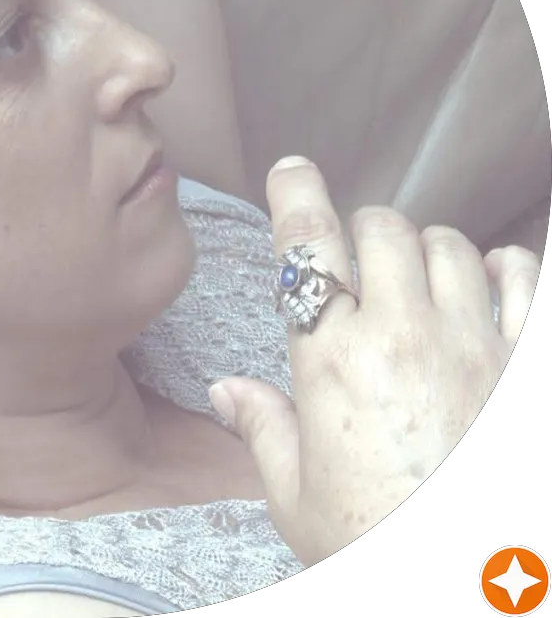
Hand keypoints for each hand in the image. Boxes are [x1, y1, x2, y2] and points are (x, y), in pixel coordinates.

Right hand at [208, 156, 536, 565]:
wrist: (475, 588)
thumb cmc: (367, 542)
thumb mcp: (295, 497)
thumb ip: (262, 429)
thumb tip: (225, 390)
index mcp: (330, 361)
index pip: (308, 246)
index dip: (296, 194)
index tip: (291, 170)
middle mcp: (400, 335)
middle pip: (383, 229)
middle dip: (364, 230)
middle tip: (358, 260)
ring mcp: (474, 346)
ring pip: (452, 246)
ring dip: (428, 249)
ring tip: (418, 277)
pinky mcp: (523, 366)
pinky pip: (526, 283)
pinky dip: (508, 269)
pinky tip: (494, 281)